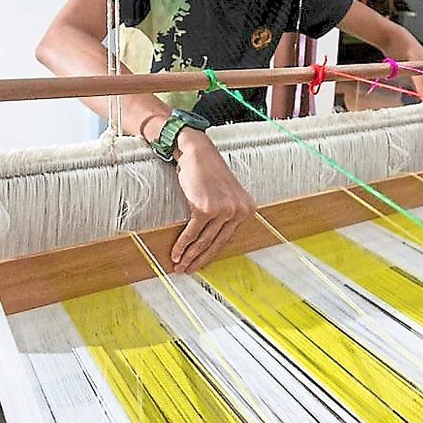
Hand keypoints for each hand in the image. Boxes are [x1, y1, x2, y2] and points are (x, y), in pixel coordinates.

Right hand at [170, 130, 255, 272]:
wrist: (198, 152)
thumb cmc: (207, 171)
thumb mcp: (224, 194)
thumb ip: (224, 215)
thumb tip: (210, 241)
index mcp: (246, 209)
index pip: (227, 239)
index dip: (212, 254)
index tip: (201, 264)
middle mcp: (238, 211)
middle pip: (216, 243)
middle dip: (199, 260)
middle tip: (187, 270)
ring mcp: (223, 210)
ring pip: (203, 241)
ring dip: (189, 256)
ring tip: (179, 266)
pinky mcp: (206, 208)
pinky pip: (192, 233)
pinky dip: (182, 245)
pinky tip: (176, 254)